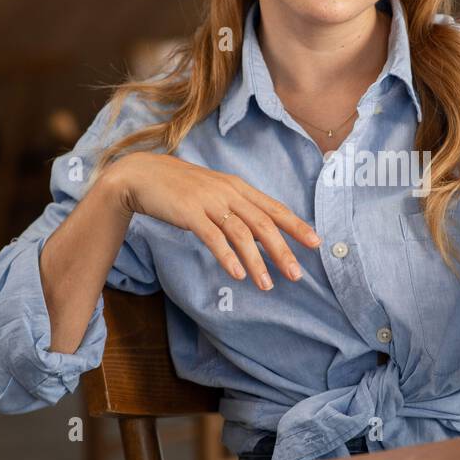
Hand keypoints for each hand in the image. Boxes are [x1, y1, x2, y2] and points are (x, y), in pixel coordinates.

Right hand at [105, 152, 321, 289]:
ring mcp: (209, 201)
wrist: (143, 175)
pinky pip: (213, 237)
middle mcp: (229, 192)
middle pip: (263, 223)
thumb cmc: (181, 187)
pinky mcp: (189, 213)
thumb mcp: (215, 192)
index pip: (274, 208)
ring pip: (241, 233)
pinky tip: (238, 273)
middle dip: (282, 250)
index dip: (296, 225)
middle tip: (297, 274)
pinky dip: (227, 256)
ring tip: (266, 285)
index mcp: (238, 187)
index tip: (316, 243)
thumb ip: (238, 207)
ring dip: (256, 261)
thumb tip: (262, 231)